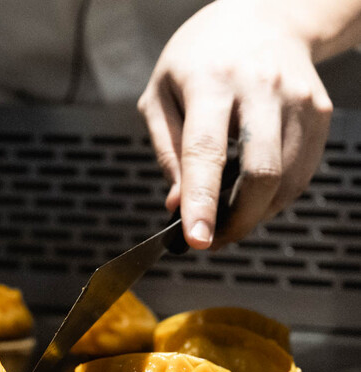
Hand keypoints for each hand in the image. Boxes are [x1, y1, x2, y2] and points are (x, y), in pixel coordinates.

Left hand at [138, 0, 332, 249]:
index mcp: (211, 81)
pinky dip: (275, 197)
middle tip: (211, 240)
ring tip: (226, 218)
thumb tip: (177, 204)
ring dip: (254, 214)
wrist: (264, 15)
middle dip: (236, 220)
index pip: (205, 151)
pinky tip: (251, 196)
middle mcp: (260, 87)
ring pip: (285, 180)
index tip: (196, 240)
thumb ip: (167, 150)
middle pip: (259, 172)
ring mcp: (297, 99)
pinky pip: (301, 173)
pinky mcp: (319, 111)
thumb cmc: (200, 57)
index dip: (202, 201)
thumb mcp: (161, 93)